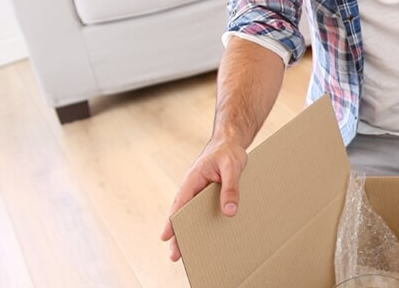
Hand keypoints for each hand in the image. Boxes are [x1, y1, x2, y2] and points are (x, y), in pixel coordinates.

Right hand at [159, 137, 247, 261]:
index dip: (173, 222)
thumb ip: (231, 188)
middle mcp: (192, 187)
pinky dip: (200, 222)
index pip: (180, 203)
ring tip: (188, 252)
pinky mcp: (206, 194)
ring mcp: (198, 191)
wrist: (230, 142)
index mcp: (193, 179)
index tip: (166, 237)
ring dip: (189, 230)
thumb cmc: (228, 152)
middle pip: (181, 213)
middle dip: (178, 234)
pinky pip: (201, 210)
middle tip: (175, 255)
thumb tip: (229, 211)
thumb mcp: (232, 168)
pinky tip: (205, 235)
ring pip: (190, 214)